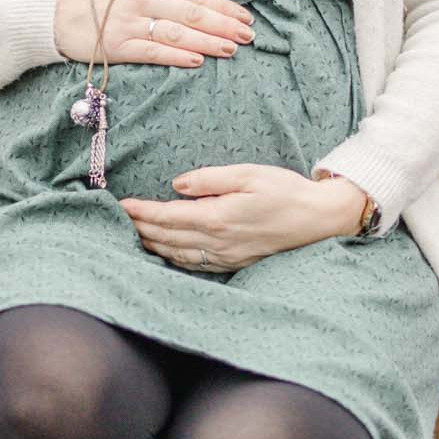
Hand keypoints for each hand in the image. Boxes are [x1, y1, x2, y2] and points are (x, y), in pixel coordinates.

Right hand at [53, 0, 256, 67]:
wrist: (59, 14)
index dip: (222, 6)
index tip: (244, 16)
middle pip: (191, 13)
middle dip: (223, 25)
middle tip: (247, 35)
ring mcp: (128, 22)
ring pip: (177, 33)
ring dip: (208, 42)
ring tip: (231, 49)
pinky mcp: (118, 46)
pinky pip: (154, 52)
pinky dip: (178, 56)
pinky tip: (198, 60)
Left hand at [118, 164, 364, 268]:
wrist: (319, 220)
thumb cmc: (286, 191)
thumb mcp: (248, 173)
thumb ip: (210, 178)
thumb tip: (178, 185)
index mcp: (218, 217)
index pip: (168, 217)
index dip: (142, 212)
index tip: (123, 205)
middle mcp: (218, 242)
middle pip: (168, 238)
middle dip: (141, 228)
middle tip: (119, 219)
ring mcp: (227, 256)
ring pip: (178, 255)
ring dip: (154, 245)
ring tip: (135, 235)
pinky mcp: (235, 263)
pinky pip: (196, 265)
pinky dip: (174, 259)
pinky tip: (166, 252)